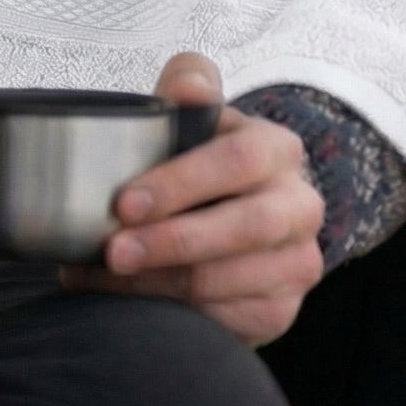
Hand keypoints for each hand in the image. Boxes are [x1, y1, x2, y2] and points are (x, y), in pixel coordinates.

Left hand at [64, 52, 325, 345]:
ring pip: (229, 281)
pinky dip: (176, 314)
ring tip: (104, 277)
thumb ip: (188, 86)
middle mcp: (301, 205)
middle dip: (171, 242)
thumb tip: (190, 85)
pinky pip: (229, 320)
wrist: (223, 217)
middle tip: (113, 252)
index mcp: (277, 149)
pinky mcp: (281, 310)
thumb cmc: (196, 160)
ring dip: (160, 284)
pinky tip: (134, 303)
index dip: (179, 183)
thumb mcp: (191, 117)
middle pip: (243, 227)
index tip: (123, 203)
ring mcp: (298, 262)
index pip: (236, 161)